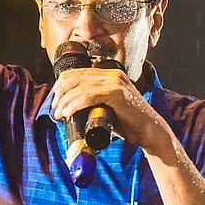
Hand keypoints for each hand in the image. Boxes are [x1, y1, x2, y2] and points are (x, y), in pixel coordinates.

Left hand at [51, 66, 167, 150]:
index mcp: (109, 74)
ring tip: (58, 115)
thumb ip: (95, 101)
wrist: (150, 131)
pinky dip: (74, 104)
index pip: (76, 72)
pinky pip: (88, 96)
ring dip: (64, 101)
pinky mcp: (117, 93)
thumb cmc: (128, 123)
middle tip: (55, 109)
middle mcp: (112, 73)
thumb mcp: (108, 107)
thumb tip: (71, 107)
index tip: (56, 101)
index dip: (60, 85)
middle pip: (74, 77)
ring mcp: (115, 82)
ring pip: (79, 87)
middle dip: (59, 94)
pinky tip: (67, 112)